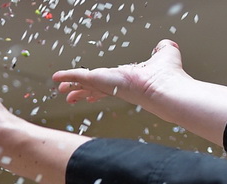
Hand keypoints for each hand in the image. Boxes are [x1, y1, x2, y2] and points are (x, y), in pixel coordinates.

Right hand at [53, 39, 189, 107]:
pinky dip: (67, 76)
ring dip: (71, 86)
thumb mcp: (165, 54)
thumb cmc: (169, 76)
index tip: (90, 93)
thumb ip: (162, 49)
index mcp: (126, 81)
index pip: (109, 85)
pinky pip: (79, 76)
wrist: (165, 88)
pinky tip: (56, 77)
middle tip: (68, 95)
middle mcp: (115, 85)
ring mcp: (106, 84)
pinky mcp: (99, 80)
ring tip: (60, 89)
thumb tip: (162, 46)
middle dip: (80, 91)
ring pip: (83, 84)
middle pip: (93, 88)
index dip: (98, 88)